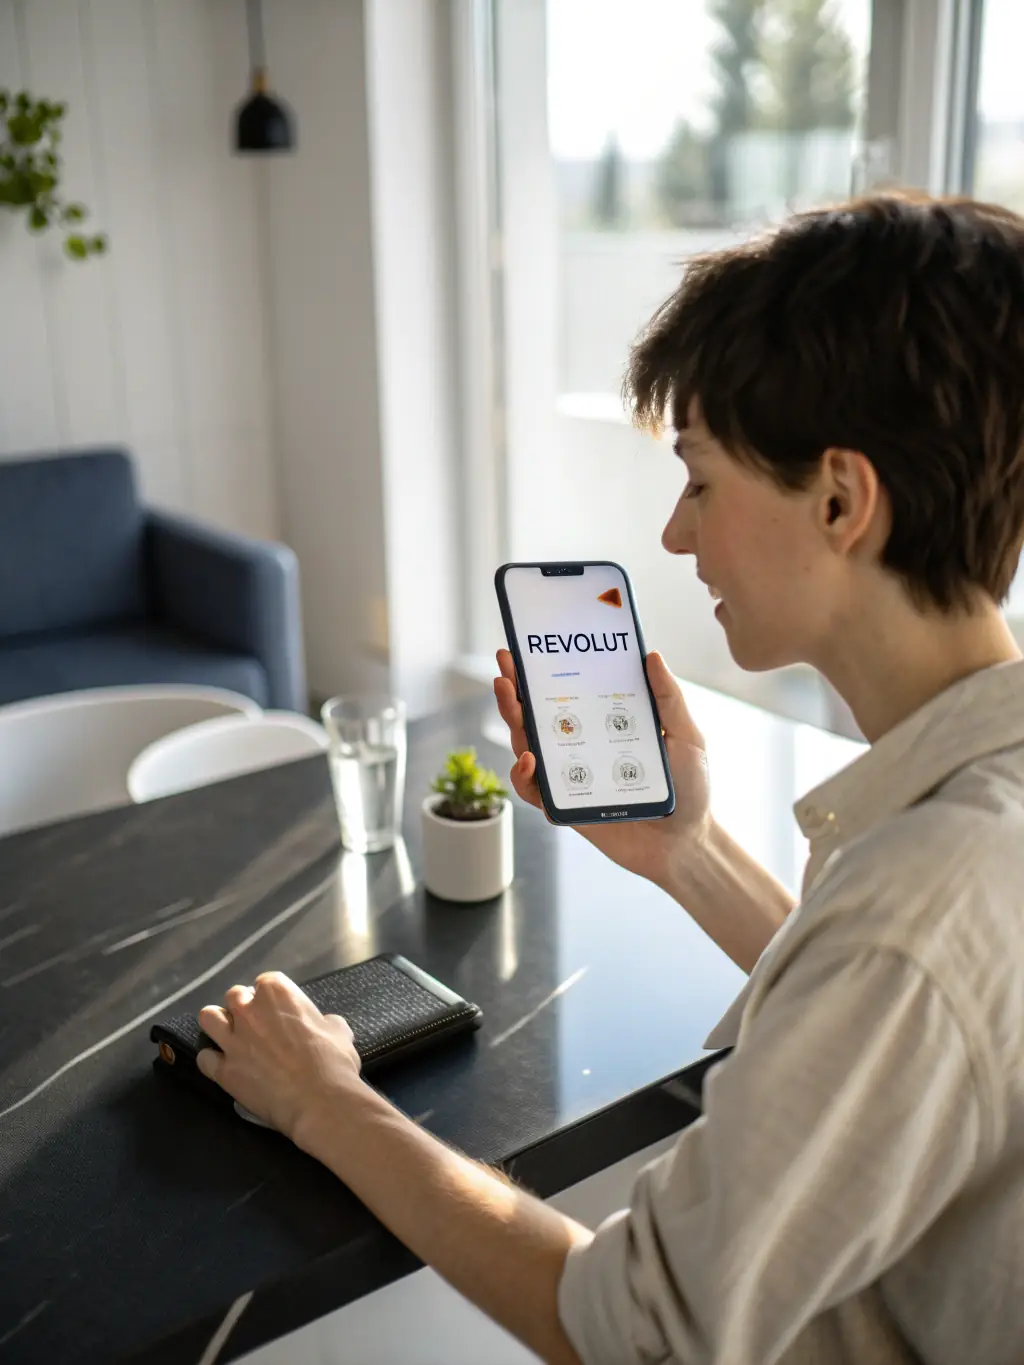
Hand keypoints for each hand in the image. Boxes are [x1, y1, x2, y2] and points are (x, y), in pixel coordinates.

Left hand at [197, 972, 364, 1143]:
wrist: (320, 1101)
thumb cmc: (333, 1061)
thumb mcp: (338, 1029)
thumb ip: (322, 1020)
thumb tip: (321, 1025)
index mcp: (277, 992)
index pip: (265, 981)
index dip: (271, 997)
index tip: (279, 1011)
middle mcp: (249, 1009)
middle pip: (234, 995)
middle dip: (243, 1007)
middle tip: (256, 1025)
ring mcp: (232, 1039)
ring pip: (208, 1018)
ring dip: (218, 1025)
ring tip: (230, 1038)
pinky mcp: (223, 1070)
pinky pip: (204, 1058)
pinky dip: (212, 1061)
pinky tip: (224, 1067)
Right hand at [493, 648, 709, 889]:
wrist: (687, 843)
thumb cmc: (691, 789)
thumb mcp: (687, 736)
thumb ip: (669, 699)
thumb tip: (652, 656)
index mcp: (605, 724)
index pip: (568, 692)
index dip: (544, 671)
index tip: (527, 648)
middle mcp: (582, 747)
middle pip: (538, 716)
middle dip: (515, 690)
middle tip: (505, 667)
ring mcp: (571, 777)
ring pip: (528, 747)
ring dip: (513, 723)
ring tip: (511, 702)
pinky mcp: (565, 808)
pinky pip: (534, 792)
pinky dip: (524, 776)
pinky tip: (530, 760)